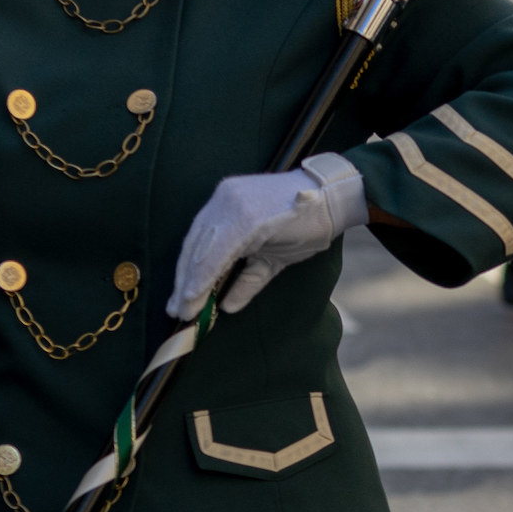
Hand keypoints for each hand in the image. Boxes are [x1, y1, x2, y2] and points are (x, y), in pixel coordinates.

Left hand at [169, 153, 366, 315]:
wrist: (334, 199)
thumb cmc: (304, 223)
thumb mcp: (269, 257)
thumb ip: (245, 279)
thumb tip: (227, 306)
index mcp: (224, 203)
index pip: (197, 241)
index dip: (186, 272)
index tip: (179, 299)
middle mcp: (223, 199)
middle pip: (194, 247)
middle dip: (184, 282)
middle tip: (177, 312)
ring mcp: (233, 205)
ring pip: (202, 250)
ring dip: (191, 285)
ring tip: (186, 311)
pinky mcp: (247, 217)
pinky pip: (218, 252)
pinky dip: (205, 277)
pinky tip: (197, 296)